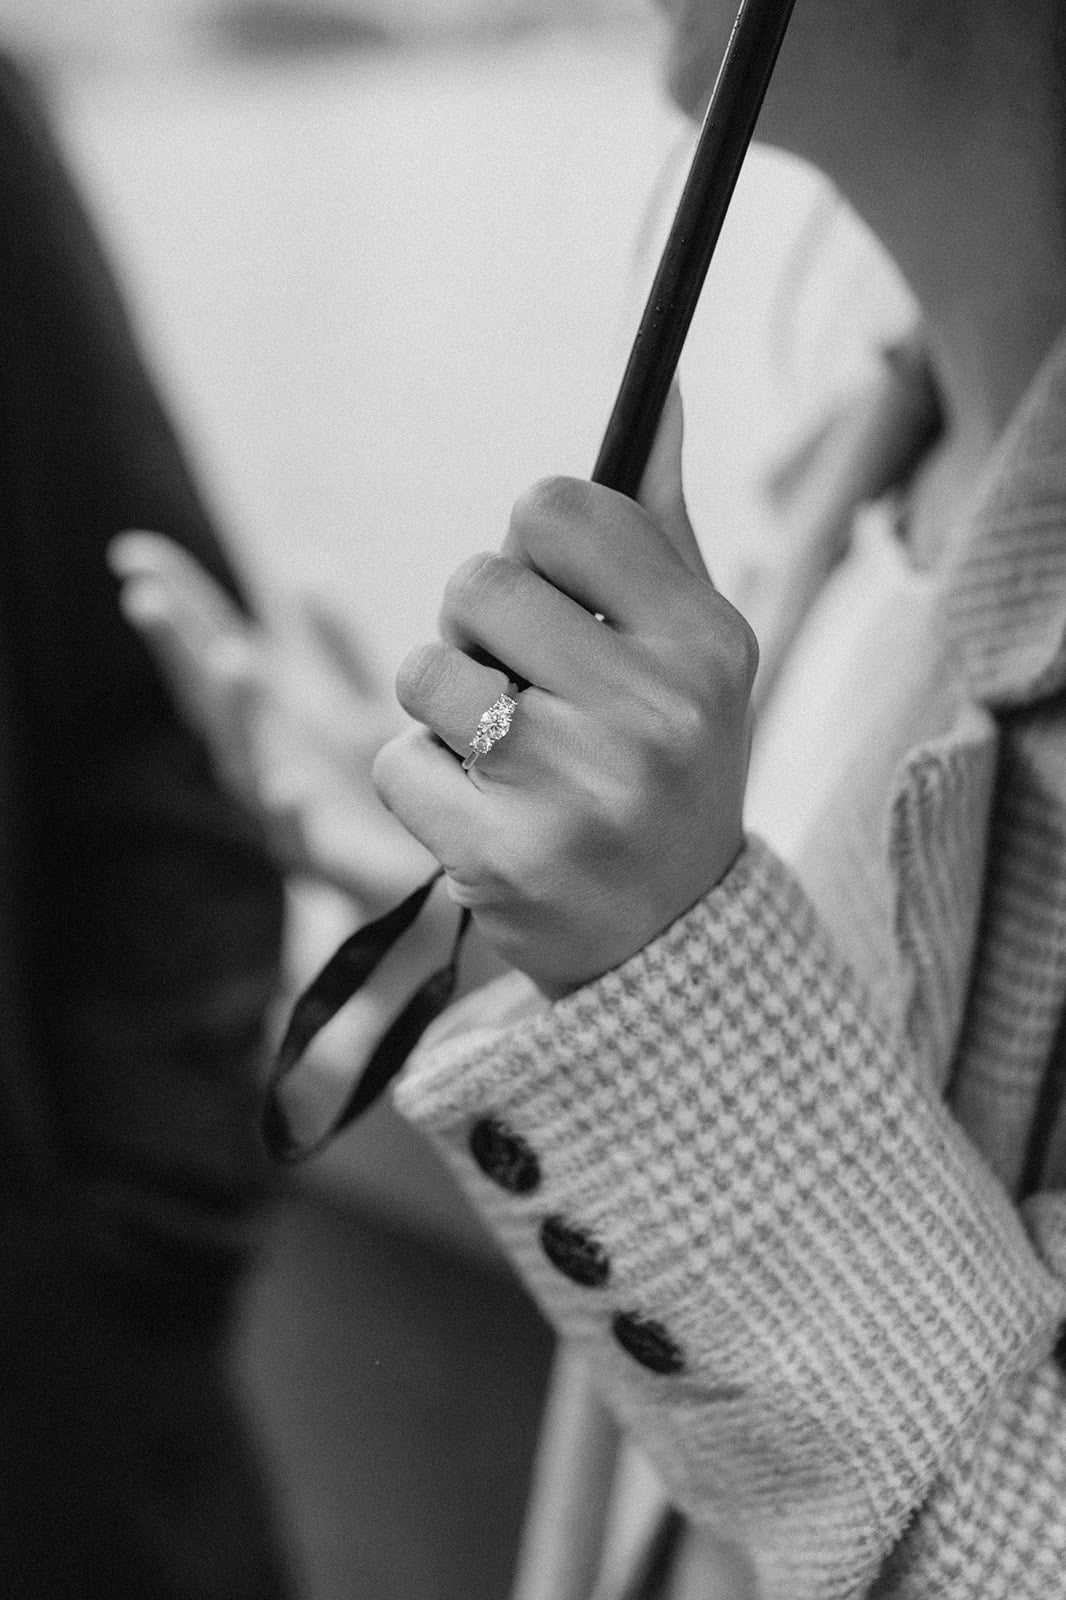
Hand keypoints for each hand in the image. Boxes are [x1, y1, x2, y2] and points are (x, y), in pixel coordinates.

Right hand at [108, 532, 435, 910]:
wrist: (433, 875)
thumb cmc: (386, 791)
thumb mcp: (362, 705)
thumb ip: (336, 643)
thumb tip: (302, 568)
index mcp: (272, 717)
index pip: (213, 646)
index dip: (178, 601)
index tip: (135, 554)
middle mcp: (267, 758)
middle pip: (209, 699)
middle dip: (178, 650)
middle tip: (148, 598)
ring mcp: (286, 811)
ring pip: (245, 761)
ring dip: (236, 713)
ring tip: (232, 660)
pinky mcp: (323, 861)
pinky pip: (298, 839)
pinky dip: (288, 812)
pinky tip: (287, 785)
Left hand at [372, 388, 757, 997]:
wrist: (670, 938)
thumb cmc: (668, 764)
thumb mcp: (688, 647)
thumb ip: (657, 520)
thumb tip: (655, 381)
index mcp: (705, 642)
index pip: (556, 507)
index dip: (530, 543)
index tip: (551, 594)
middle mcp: (654, 714)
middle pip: (477, 580)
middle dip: (475, 627)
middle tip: (518, 683)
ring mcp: (579, 792)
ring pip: (424, 672)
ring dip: (442, 708)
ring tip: (500, 753)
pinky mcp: (505, 861)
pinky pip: (397, 760)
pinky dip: (421, 782)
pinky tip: (482, 814)